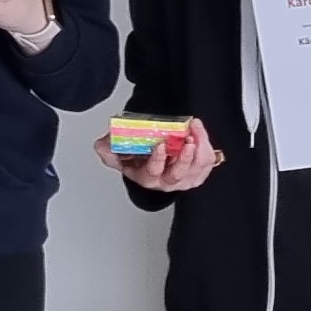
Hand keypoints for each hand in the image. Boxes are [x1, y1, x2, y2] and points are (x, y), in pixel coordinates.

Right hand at [96, 120, 220, 194]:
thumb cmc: (137, 154)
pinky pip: (208, 162)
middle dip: (185, 158)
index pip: (153, 172)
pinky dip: (206, 145)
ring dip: (200, 148)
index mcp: (147, 177)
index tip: (160, 144)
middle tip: (188, 140)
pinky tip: (199, 130)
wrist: (152, 153)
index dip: (157, 160)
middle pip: (179, 174)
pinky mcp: (198, 172)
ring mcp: (185, 178)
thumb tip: (103, 145)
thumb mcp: (117, 152)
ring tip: (195, 129)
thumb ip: (107, 149)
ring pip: (197, 168)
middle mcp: (167, 181)